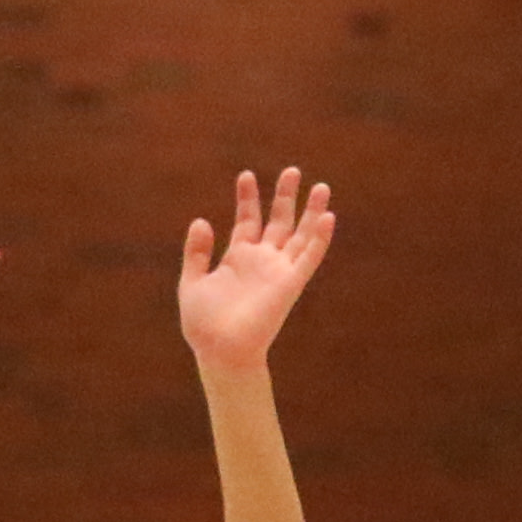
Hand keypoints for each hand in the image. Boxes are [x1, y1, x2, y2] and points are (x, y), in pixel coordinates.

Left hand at [178, 169, 335, 372]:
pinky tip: (328, 217)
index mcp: (238, 258)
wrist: (219, 351)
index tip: (246, 175)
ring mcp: (278, 271)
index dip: (248, 198)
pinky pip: (309, 258)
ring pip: (300, 235)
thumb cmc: (203, 324)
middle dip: (285, 196)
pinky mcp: (290, 284)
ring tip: (320, 186)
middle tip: (292, 170)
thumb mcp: (193, 282)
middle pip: (279, 222)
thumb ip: (197, 252)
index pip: (248, 220)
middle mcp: (262, 262)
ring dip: (311, 212)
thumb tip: (201, 220)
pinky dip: (319, 238)